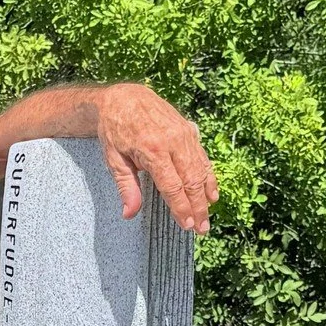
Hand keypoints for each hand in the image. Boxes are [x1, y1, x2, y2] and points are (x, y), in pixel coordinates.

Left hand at [96, 84, 218, 233]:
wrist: (124, 97)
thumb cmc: (116, 129)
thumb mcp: (114, 159)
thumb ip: (126, 187)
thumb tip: (129, 214)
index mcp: (152, 149)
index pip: (172, 186)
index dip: (181, 208)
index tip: (188, 225)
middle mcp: (172, 141)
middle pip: (191, 181)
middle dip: (198, 207)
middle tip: (202, 229)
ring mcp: (183, 134)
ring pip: (201, 169)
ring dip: (206, 195)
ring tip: (208, 216)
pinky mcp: (189, 130)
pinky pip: (202, 156)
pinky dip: (208, 176)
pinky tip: (211, 192)